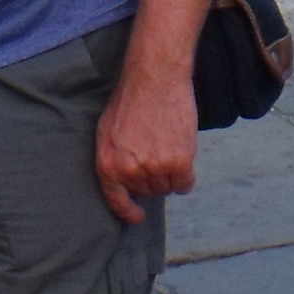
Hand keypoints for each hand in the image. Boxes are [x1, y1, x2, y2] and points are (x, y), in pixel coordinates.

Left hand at [93, 62, 198, 226]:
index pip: (117, 201)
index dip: (128, 212)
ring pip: (166, 188)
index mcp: (108, 164)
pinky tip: (183, 158)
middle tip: (156, 153)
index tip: (138, 217)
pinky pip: (185, 185)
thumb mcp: (107, 131)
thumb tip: (124, 181)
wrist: (155, 77)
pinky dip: (186, 177)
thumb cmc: (130, 98)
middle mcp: (130, 171)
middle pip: (146, 192)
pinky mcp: (179, 163)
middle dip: (152, 178)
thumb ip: (114, 158)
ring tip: (168, 148)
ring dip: (169, 176)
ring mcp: (155, 169)